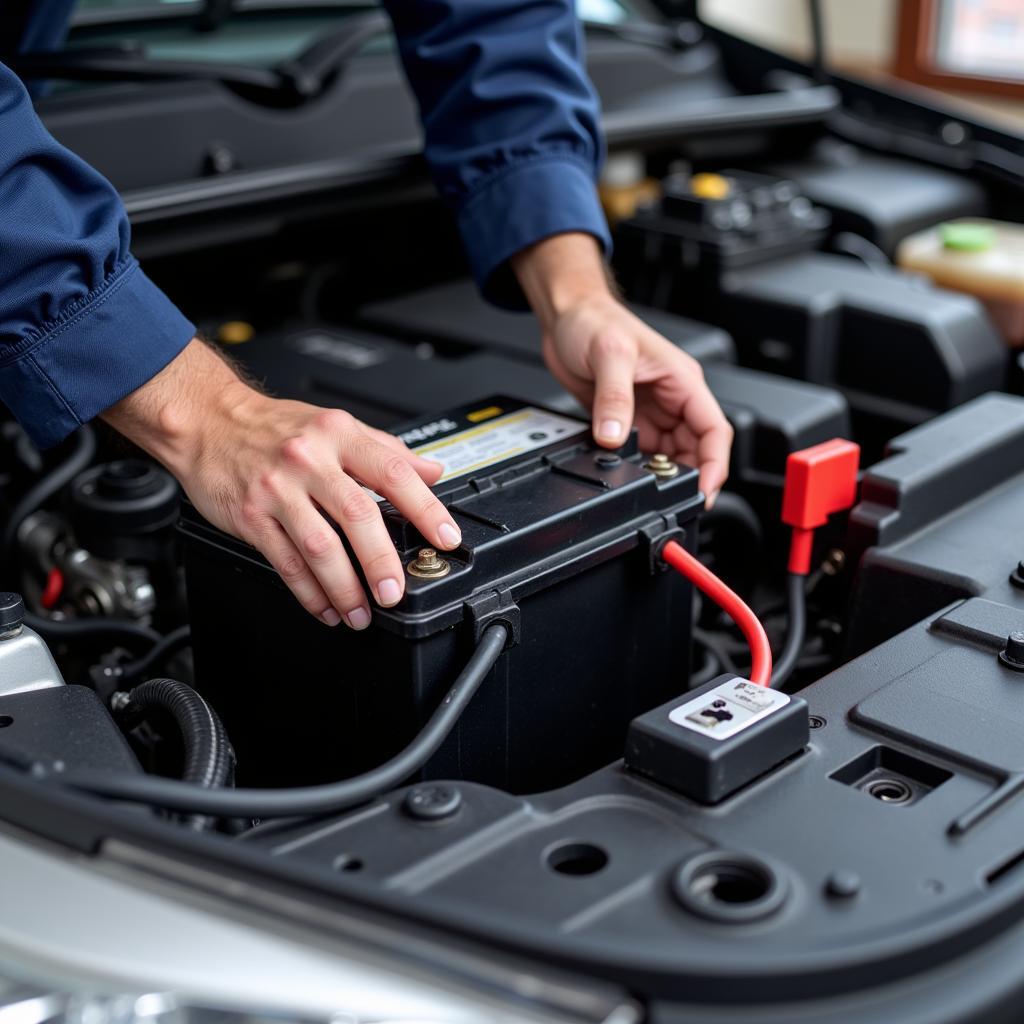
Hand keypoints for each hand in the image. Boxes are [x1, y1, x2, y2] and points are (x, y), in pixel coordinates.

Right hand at [103, 339, 460, 628]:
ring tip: (362, 613)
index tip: (446, 537)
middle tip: (396, 591)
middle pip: (358, 515)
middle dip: (381, 560)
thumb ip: (386, 450)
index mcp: (339, 435)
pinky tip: (326, 608)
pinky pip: (286, 563)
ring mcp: (278, 490)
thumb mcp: (336, 425)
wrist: (207, 421)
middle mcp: (310, 460)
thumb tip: (432, 471)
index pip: (393, 472)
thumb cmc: (274, 427)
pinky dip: (309, 593)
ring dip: (345, 588)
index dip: (425, 508)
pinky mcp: (252, 517)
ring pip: (320, 547)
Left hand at [512, 233, 732, 504]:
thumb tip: (615, 437)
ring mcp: (651, 411)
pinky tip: (624, 470)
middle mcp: (672, 399)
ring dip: (661, 473)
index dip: (715, 465)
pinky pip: (642, 452)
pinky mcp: (627, 419)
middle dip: (688, 476)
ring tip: (644, 484)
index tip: (703, 491)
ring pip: (670, 455)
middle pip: (696, 450)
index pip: (714, 431)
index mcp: (682, 381)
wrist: (566, 316)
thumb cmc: (594, 320)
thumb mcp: (609, 354)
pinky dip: (637, 466)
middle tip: (668, 497)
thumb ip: (614, 398)